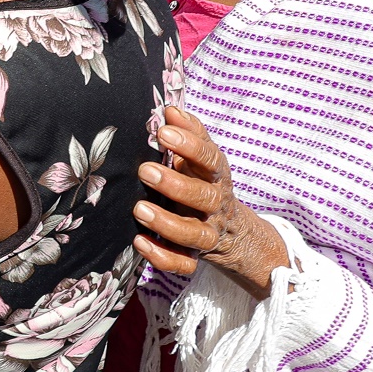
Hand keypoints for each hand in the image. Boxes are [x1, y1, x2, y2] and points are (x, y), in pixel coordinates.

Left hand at [133, 106, 289, 298]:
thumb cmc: (204, 182)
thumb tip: (170, 108)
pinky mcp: (195, 257)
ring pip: (194, 234)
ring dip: (166, 223)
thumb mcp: (203, 159)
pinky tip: (139, 242)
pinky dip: (162, 256)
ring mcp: (207, 234)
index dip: (190, 145)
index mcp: (216, 176)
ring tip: (138, 208)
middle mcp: (215, 205)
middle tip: (145, 170)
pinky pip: (182, 263)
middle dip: (175, 184)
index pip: (210, 159)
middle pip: (203, 197)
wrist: (233, 233)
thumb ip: (190, 133)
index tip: (164, 131)